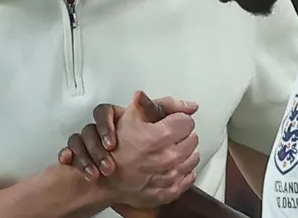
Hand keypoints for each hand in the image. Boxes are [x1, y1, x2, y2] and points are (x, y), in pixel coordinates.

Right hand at [58, 91, 200, 207]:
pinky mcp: (169, 192)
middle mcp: (168, 158)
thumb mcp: (133, 115)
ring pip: (193, 158)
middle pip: (192, 139)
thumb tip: (190, 105)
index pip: (187, 122)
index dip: (177, 120)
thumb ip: (163, 104)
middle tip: (168, 136)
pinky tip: (171, 166)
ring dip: (183, 152)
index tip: (170, 123)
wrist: (104, 178)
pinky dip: (182, 171)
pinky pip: (189, 178)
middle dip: (181, 135)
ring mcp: (170, 177)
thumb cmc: (115, 148)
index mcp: (161, 136)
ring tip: (167, 150)